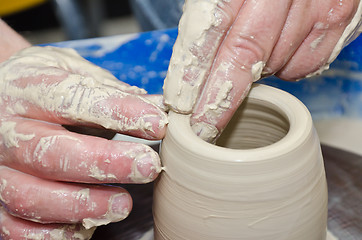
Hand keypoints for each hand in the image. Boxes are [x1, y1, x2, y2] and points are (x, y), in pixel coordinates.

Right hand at [0, 46, 167, 237]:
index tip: (157, 123)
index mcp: (27, 89)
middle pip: (52, 152)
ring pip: (31, 195)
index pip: (73, 99)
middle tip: (148, 167)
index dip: (119, 113)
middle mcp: (6, 130)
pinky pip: (16, 227)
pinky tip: (88, 226)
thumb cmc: (45, 88)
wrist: (1, 98)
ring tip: (123, 204)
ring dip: (83, 204)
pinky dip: (55, 232)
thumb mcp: (74, 74)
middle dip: (106, 163)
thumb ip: (112, 91)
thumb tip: (158, 106)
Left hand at [163, 0, 360, 141]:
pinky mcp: (340, 19)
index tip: (183, 104)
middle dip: (221, 96)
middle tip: (205, 124)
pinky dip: (288, 68)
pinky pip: (306, 65)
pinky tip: (281, 51)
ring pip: (275, 63)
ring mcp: (315, 5)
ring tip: (256, 55)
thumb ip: (216, 19)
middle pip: (244, 54)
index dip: (194, 73)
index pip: (210, 32)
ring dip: (258, 72)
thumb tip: (194, 70)